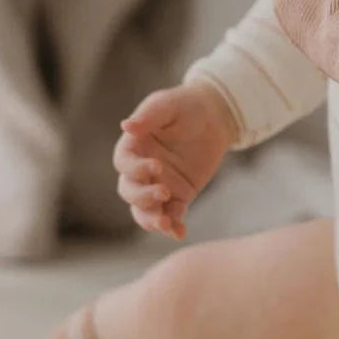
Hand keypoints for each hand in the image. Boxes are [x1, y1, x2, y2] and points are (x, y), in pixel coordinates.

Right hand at [112, 80, 236, 240]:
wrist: (215, 116)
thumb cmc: (186, 106)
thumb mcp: (168, 106)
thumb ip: (149, 117)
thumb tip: (126, 126)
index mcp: (133, 147)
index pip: (123, 164)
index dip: (136, 168)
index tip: (157, 166)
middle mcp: (141, 170)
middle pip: (130, 191)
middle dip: (143, 196)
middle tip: (164, 192)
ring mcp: (158, 185)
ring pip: (144, 211)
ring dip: (151, 220)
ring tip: (165, 224)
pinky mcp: (178, 196)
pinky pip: (171, 216)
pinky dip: (172, 226)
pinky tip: (180, 232)